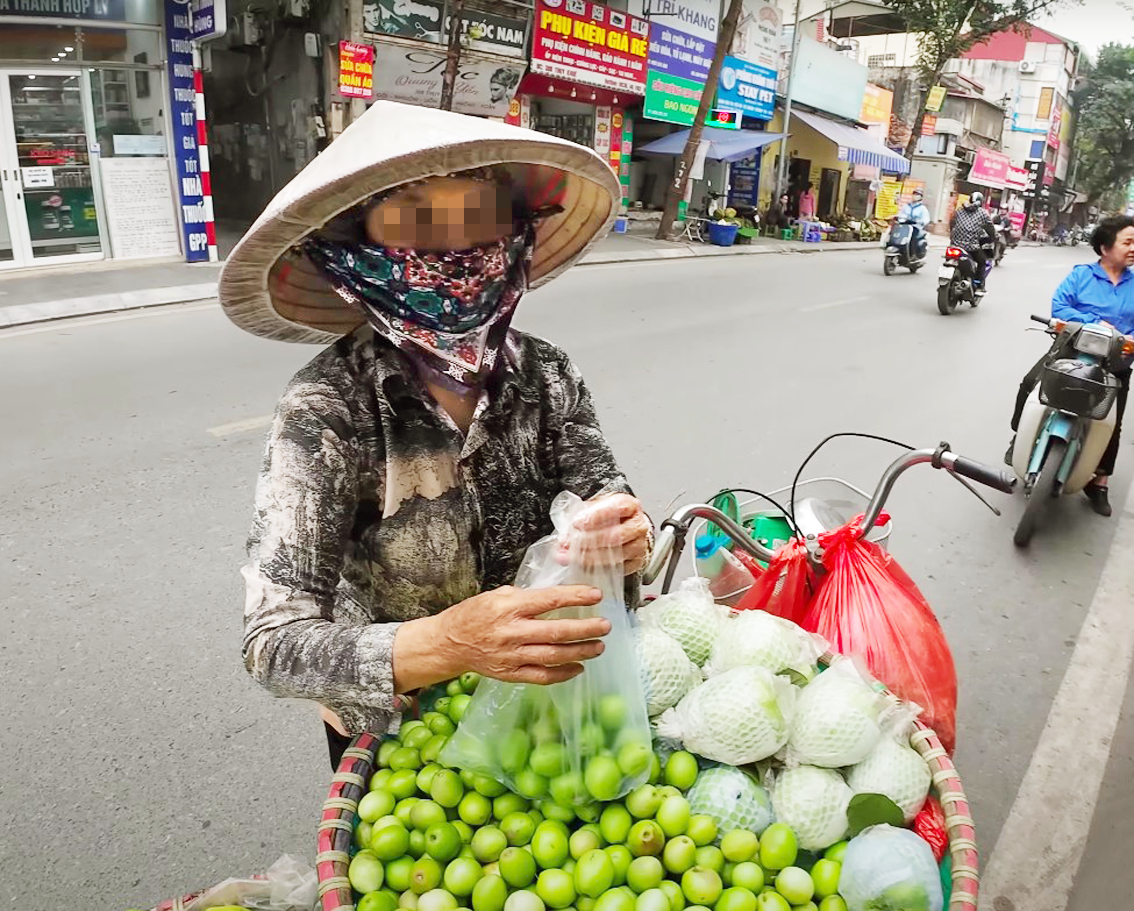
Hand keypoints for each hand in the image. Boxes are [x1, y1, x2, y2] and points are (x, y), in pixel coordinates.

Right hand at [394, 585, 609, 689]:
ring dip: (579, 652)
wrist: (448, 643)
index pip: (549, 600)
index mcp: (509, 607)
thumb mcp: (497, 595)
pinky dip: (562, 674)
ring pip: (552, 656)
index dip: (575, 597)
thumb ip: (525, 596)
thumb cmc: (474, 614)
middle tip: (605, 626)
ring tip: (599, 647)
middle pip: (556, 631)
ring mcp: (511, 656)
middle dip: (585, 629)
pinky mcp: (509, 674)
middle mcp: (511, 632)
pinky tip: (579, 668)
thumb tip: (556, 595)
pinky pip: (541, 676)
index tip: (596, 595)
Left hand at [558, 494, 651, 575]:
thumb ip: (580, 519)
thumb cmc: (610, 516)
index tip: (576, 523)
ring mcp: (639, 545)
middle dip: (588, 542)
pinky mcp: (636, 562)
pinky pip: (616, 569)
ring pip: (615, 555)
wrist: (627, 528)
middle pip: (615, 536)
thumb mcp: (596, 508)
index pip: (615, 509)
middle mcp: (637, 525)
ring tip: (570, 557)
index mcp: (629, 505)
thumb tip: (564, 539)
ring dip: (589, 558)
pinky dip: (597, 568)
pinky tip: (582, 566)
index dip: (594, 517)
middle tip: (569, 545)